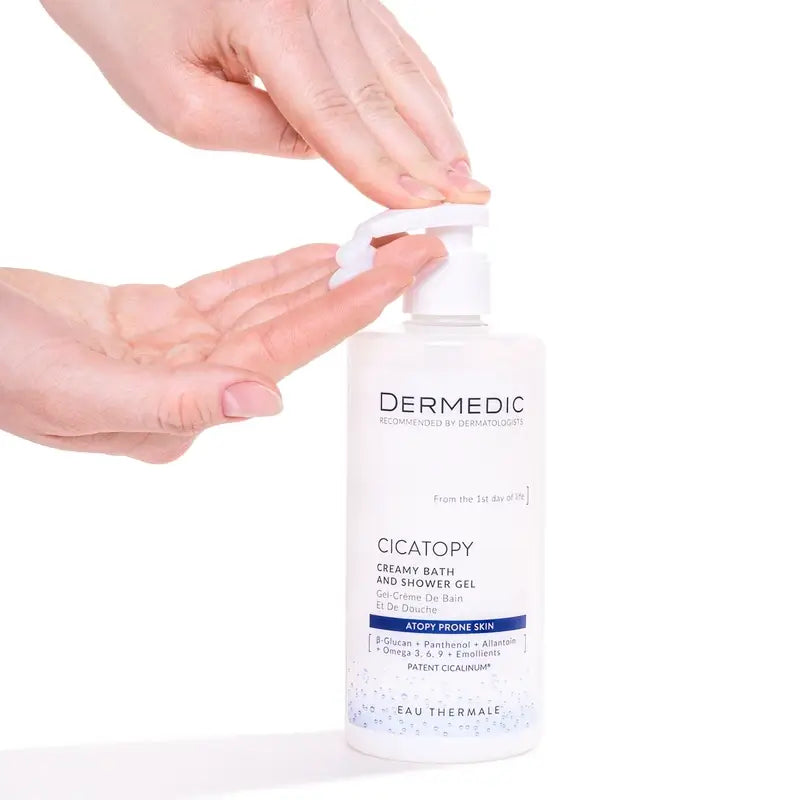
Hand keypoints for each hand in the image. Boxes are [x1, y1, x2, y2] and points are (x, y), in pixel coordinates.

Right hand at [0, 235, 443, 461]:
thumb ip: (175, 403)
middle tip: (417, 249)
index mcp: (184, 408)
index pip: (287, 350)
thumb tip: (263, 401)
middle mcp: (194, 381)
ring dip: (324, 276)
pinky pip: (232, 293)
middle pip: (294, 326)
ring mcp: (179, 350)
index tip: (402, 274)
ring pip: (269, 305)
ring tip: (379, 248)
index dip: (350, 309)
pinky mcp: (157, 319)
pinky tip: (313, 257)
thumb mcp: (78, 393)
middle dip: (359, 287)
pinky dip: (274, 272)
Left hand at [41, 0, 489, 207]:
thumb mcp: (176, 103)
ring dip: (436, 125)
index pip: (336, 115)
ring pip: (398, 68)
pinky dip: (421, 86)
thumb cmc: (131, 21)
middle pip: (381, 93)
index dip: (382, 169)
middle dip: (429, 155)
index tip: (421, 208)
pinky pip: (391, 41)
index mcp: (266, 12)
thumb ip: (260, 133)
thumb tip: (324, 148)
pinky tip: (443, 118)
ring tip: (466, 171)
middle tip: (470, 199)